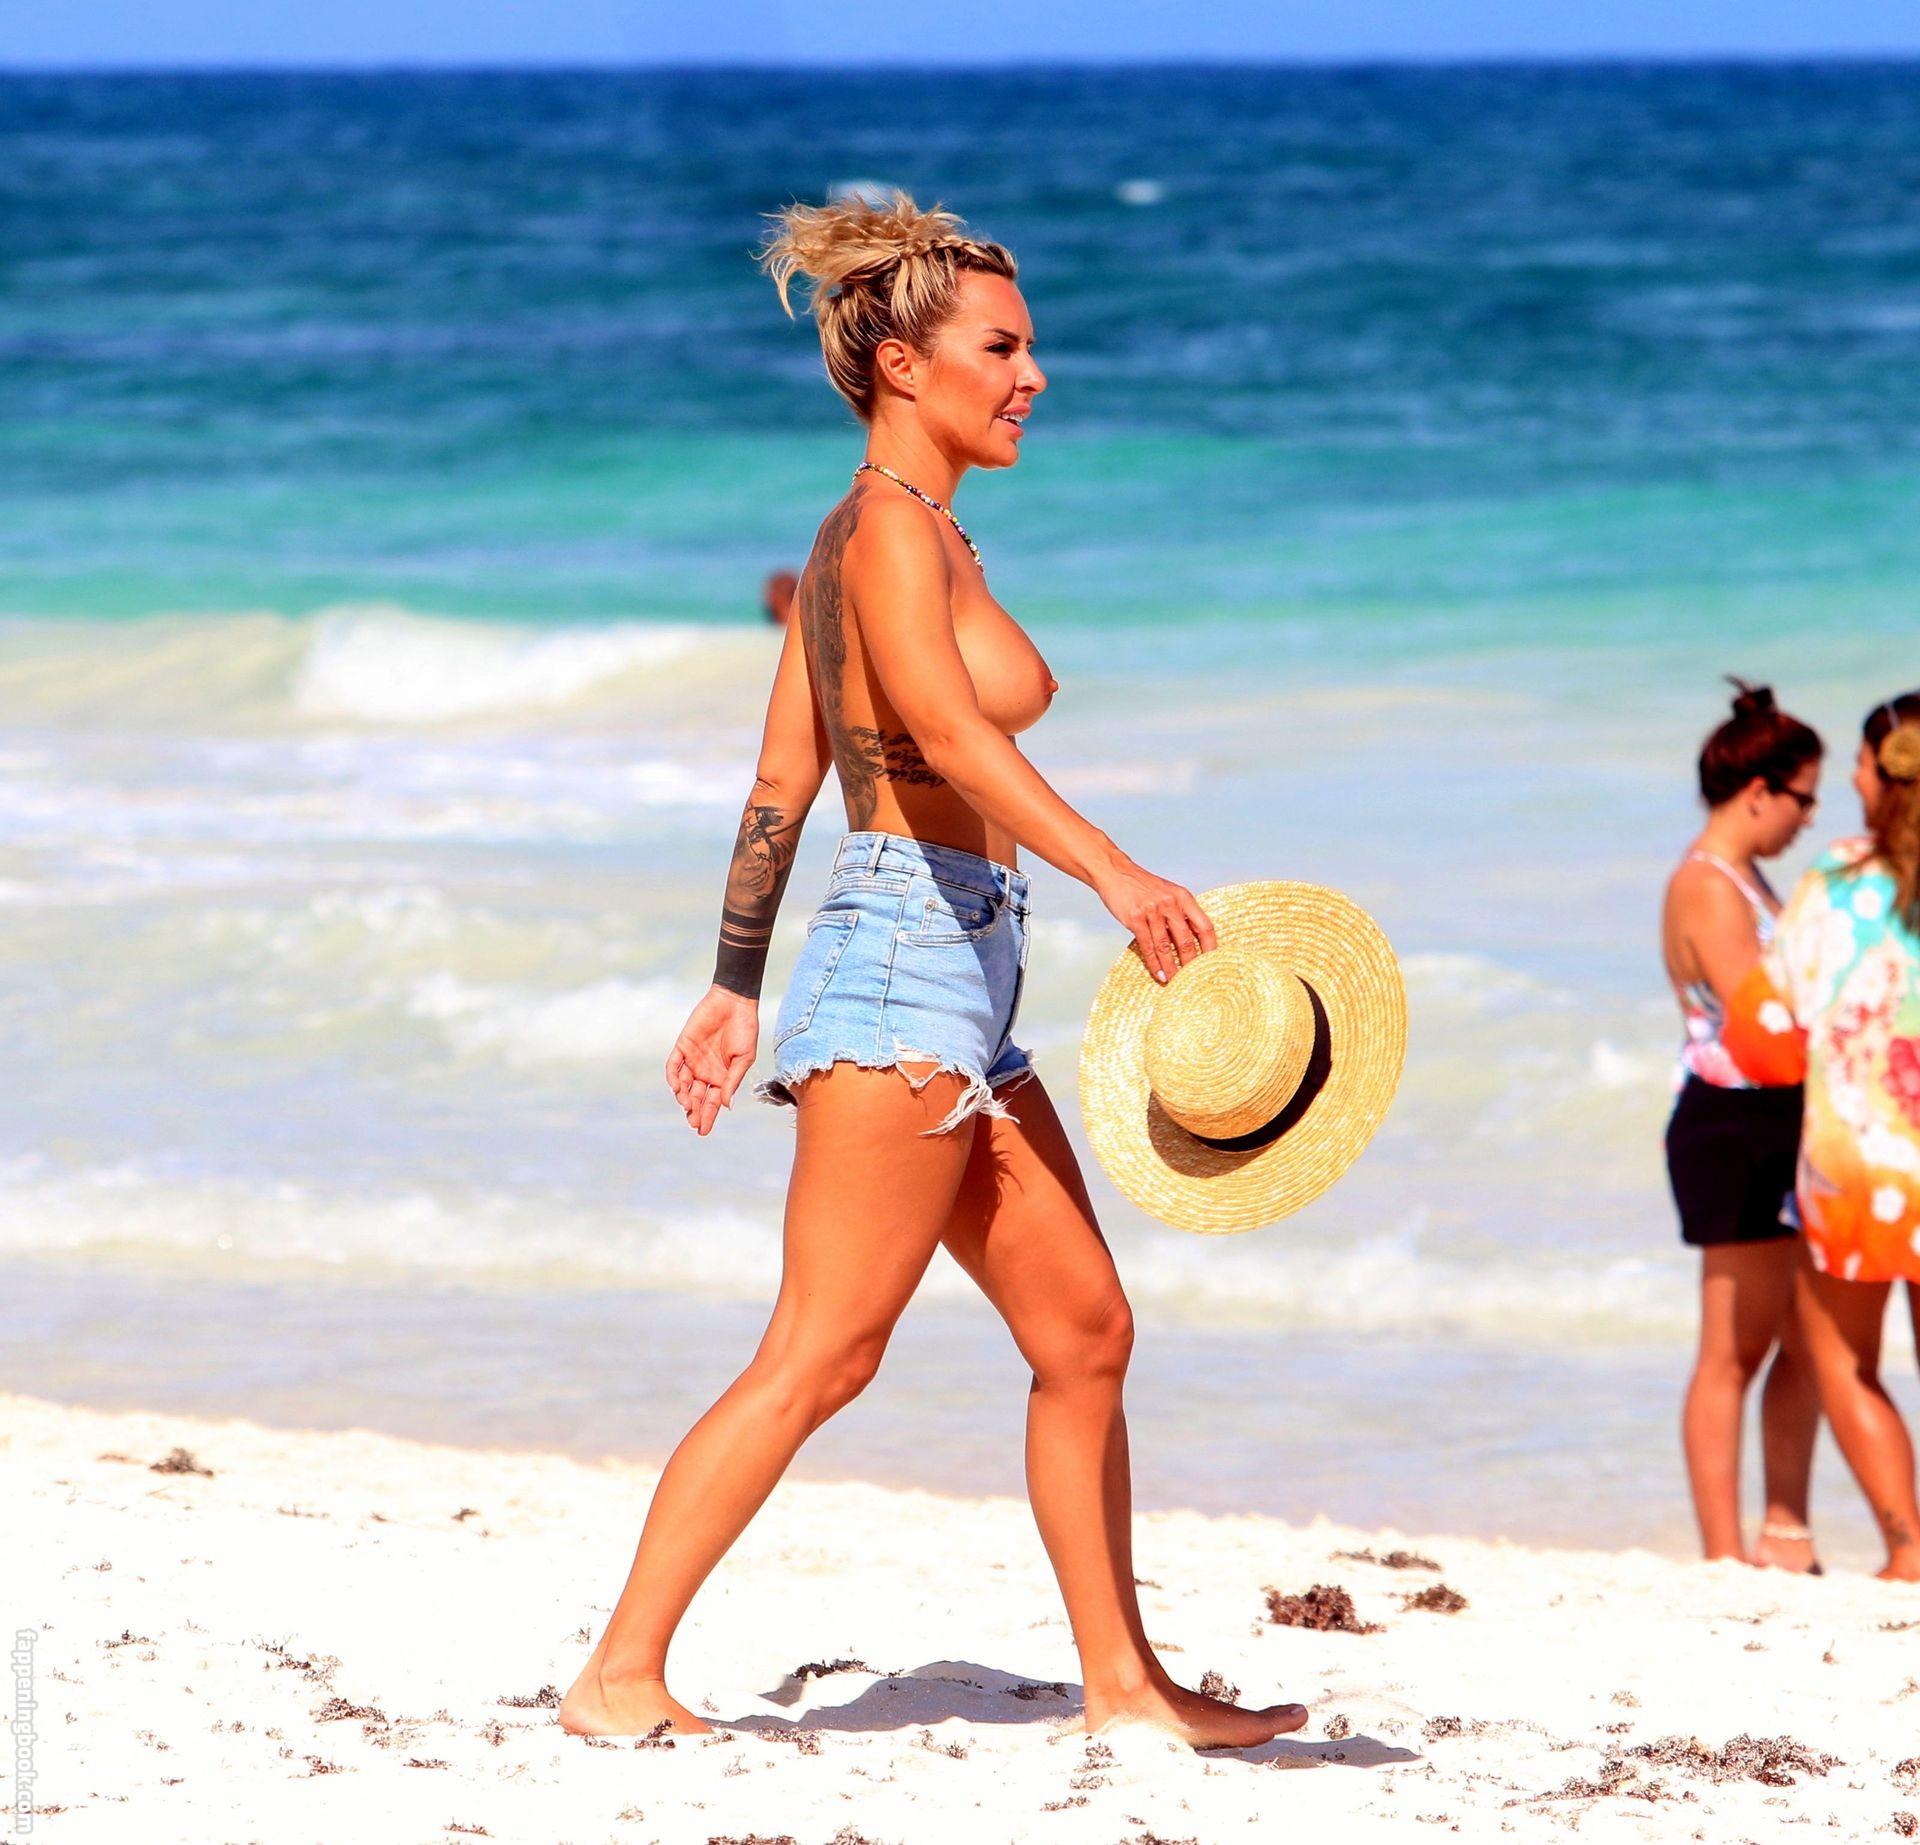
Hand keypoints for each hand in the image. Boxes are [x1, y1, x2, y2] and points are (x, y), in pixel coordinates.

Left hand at [666, 986, 759, 1135]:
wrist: (734, 1003)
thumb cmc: (745, 1029)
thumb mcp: (744, 1059)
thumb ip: (732, 1081)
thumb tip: (727, 1105)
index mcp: (722, 1077)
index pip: (713, 1102)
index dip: (708, 1117)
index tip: (703, 1131)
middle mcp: (706, 1072)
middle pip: (696, 1098)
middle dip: (694, 1112)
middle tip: (693, 1123)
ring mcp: (693, 1060)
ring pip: (683, 1085)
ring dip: (683, 1097)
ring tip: (686, 1105)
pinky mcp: (683, 1047)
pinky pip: (673, 1065)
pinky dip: (673, 1077)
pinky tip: (677, 1087)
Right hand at [1093, 856, 1217, 984]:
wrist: (1116, 873)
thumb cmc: (1144, 886)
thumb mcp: (1169, 893)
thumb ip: (1181, 913)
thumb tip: (1193, 942)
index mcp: (1183, 897)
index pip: (1205, 926)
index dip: (1211, 947)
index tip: (1213, 963)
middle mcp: (1170, 904)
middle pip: (1186, 940)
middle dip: (1191, 964)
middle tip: (1195, 980)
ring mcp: (1152, 911)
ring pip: (1165, 947)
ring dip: (1171, 968)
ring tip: (1175, 982)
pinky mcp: (1135, 919)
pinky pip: (1147, 946)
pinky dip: (1154, 963)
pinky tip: (1158, 974)